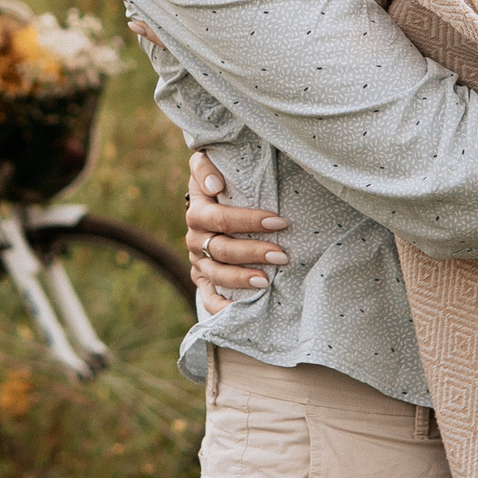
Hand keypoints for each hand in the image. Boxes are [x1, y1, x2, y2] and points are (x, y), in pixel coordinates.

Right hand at [183, 148, 289, 314]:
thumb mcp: (206, 166)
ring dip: (242, 278)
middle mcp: (195, 238)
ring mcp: (198, 261)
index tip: (279, 221)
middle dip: (253, 252)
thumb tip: (215, 185)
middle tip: (282, 255)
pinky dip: (221, 308)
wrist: (208, 203)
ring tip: (267, 281)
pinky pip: (207, 298)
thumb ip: (205, 166)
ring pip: (217, 274)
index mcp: (197, 211)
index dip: (249, 221)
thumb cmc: (219, 182)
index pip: (221, 218)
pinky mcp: (201, 279)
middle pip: (222, 249)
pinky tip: (240, 312)